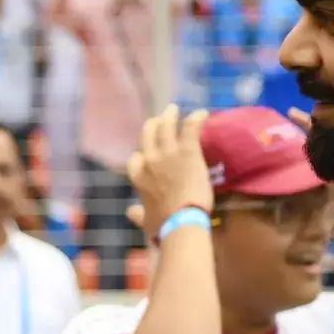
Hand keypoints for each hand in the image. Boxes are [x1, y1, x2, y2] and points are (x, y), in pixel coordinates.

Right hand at [125, 105, 212, 236]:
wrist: (181, 221)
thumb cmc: (164, 224)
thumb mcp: (146, 220)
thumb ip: (138, 214)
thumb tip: (130, 212)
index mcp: (139, 178)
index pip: (135, 159)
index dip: (141, 154)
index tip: (146, 153)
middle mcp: (150, 161)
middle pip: (148, 135)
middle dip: (152, 125)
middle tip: (159, 119)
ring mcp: (168, 154)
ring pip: (166, 128)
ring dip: (169, 116)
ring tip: (173, 109)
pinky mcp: (187, 152)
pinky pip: (190, 129)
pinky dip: (195, 119)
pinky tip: (202, 113)